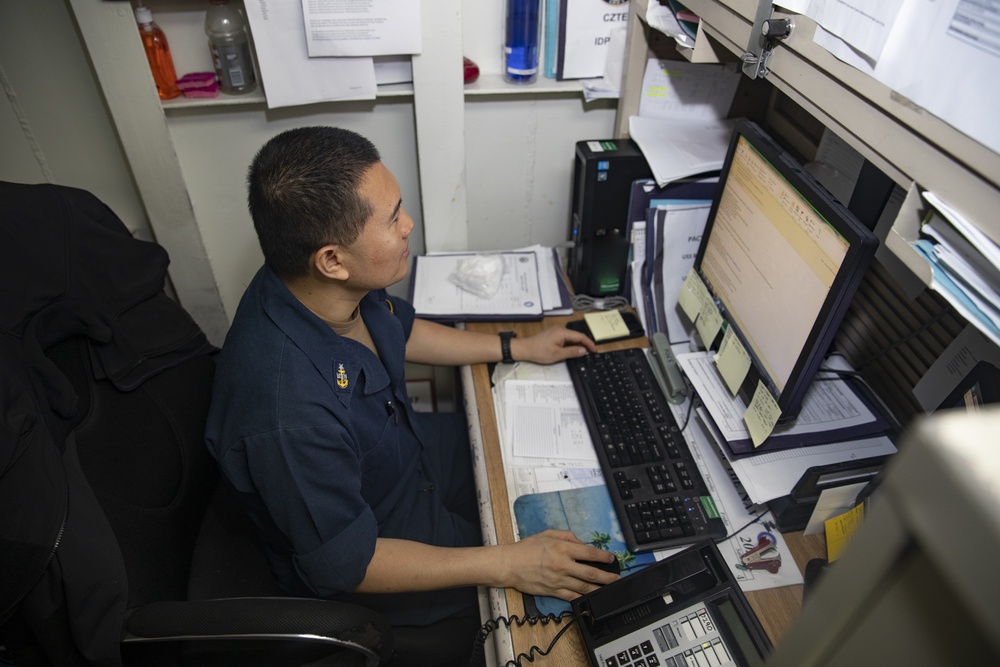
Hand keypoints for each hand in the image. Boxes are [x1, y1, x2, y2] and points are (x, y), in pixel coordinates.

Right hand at [499, 530, 619, 599]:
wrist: (510, 564)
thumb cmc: (527, 548)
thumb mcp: (548, 534)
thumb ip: (567, 536)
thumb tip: (582, 543)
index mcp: (562, 548)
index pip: (589, 553)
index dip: (603, 556)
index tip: (611, 558)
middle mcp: (563, 565)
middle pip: (591, 572)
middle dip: (607, 576)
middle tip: (617, 578)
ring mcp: (559, 580)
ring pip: (584, 587)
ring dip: (599, 588)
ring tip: (610, 589)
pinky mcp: (553, 591)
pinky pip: (572, 596)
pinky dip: (584, 598)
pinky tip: (592, 598)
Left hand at [513, 325, 597, 364]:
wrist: (524, 349)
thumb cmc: (539, 351)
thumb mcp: (558, 355)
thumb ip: (572, 352)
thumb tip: (584, 351)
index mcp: (562, 332)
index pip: (581, 337)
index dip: (589, 344)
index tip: (595, 350)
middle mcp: (560, 329)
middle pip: (577, 336)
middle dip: (585, 344)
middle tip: (591, 353)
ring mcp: (556, 331)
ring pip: (571, 338)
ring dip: (578, 345)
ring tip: (583, 353)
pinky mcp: (553, 334)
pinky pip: (566, 338)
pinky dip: (571, 344)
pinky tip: (572, 351)